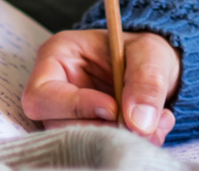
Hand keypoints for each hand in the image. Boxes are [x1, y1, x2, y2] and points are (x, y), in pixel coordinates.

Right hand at [21, 28, 179, 142]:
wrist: (155, 69)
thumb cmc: (143, 51)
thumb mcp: (150, 53)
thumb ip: (146, 81)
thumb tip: (139, 123)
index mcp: (58, 56)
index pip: (42, 94)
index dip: (74, 106)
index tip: (112, 109)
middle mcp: (55, 89)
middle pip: (56, 125)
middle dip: (101, 130)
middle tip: (140, 126)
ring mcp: (67, 115)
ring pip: (76, 141)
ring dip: (118, 139)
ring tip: (155, 126)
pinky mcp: (84, 133)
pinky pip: (95, 149)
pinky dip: (127, 143)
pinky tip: (154, 130)